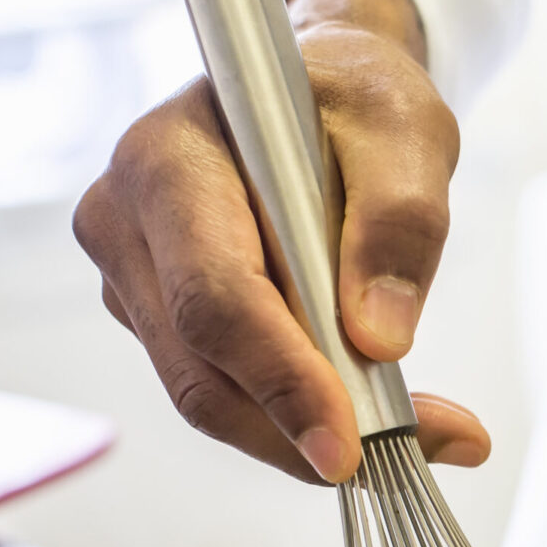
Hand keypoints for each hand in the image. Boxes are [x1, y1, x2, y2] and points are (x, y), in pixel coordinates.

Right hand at [72, 0, 488, 482]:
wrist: (315, 92)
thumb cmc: (349, 99)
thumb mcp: (403, 130)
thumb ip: (398, 221)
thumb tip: (380, 339)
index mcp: (168, 161)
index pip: (215, 298)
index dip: (281, 382)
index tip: (349, 446)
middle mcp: (126, 223)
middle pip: (201, 371)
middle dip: (302, 429)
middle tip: (412, 454)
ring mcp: (134, 278)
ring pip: (210, 396)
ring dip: (306, 432)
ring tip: (420, 430)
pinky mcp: (158, 317)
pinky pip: (224, 390)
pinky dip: (296, 414)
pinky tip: (368, 407)